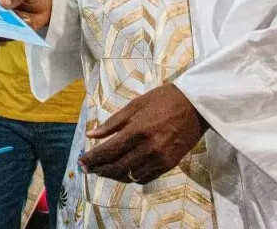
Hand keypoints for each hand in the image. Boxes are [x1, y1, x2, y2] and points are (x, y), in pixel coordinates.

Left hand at [79, 84, 205, 184]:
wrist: (196, 105)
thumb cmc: (163, 100)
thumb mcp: (135, 105)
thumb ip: (113, 123)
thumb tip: (92, 134)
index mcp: (137, 131)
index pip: (108, 151)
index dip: (92, 159)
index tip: (81, 162)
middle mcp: (147, 149)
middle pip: (117, 167)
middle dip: (99, 170)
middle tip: (88, 169)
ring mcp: (159, 159)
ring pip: (130, 176)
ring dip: (114, 175)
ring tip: (103, 170)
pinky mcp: (169, 165)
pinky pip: (145, 178)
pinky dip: (132, 177)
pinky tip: (124, 172)